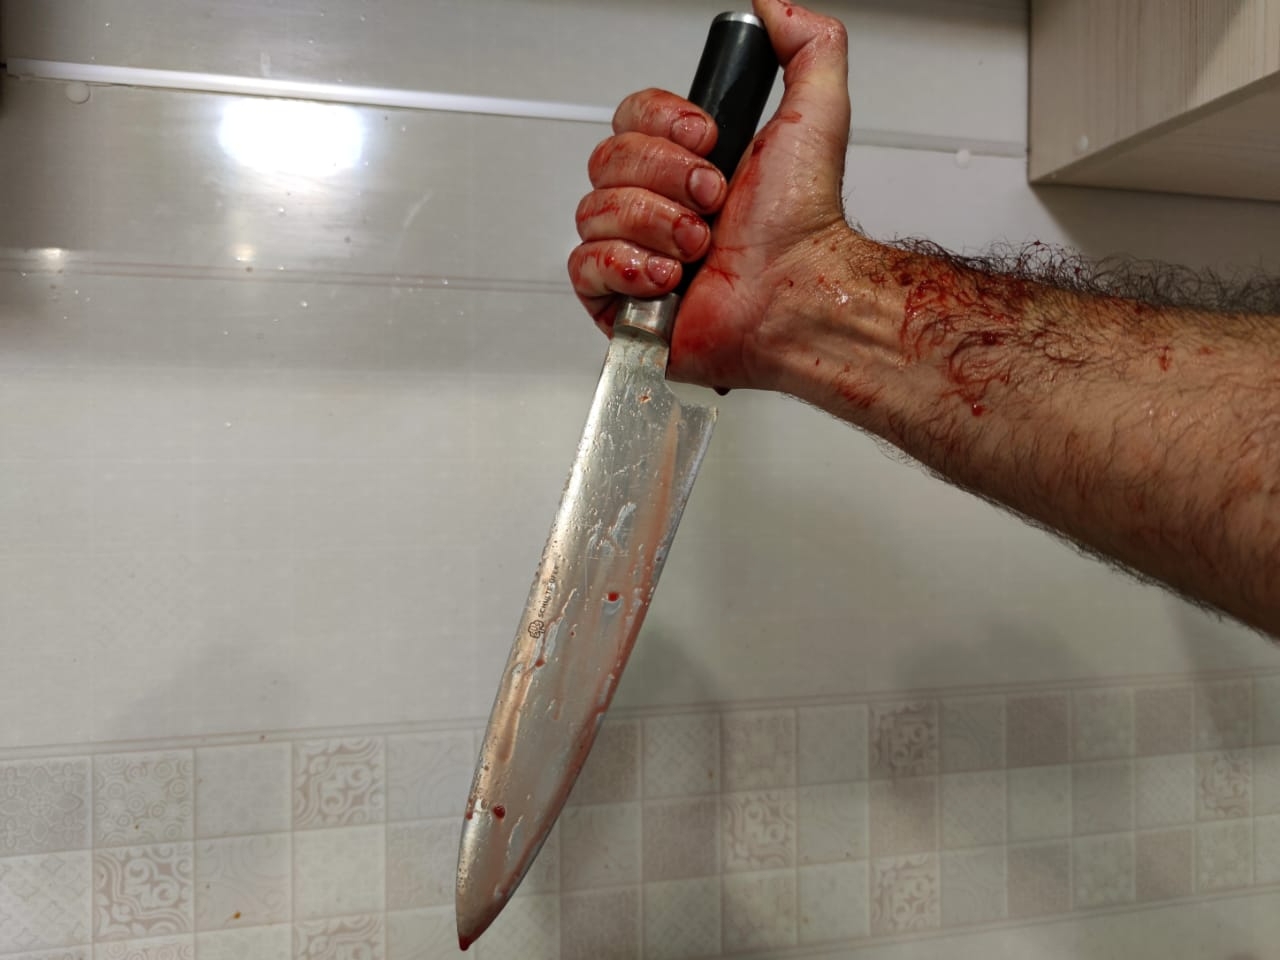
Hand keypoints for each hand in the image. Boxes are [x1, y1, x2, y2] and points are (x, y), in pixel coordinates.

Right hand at [568, 0, 852, 390]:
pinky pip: (582, 265)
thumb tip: (773, 6)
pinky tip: (666, 277)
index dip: (662, 124)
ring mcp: (633, 251)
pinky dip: (625, 266)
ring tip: (699, 247)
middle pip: (606, 159)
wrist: (797, 296)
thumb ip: (806, 47)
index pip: (630, 116)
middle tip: (713, 202)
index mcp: (686, 161)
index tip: (709, 141)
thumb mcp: (818, 113)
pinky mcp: (618, 300)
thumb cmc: (804, 225)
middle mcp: (655, 203)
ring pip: (593, 210)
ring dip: (655, 224)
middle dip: (666, 179)